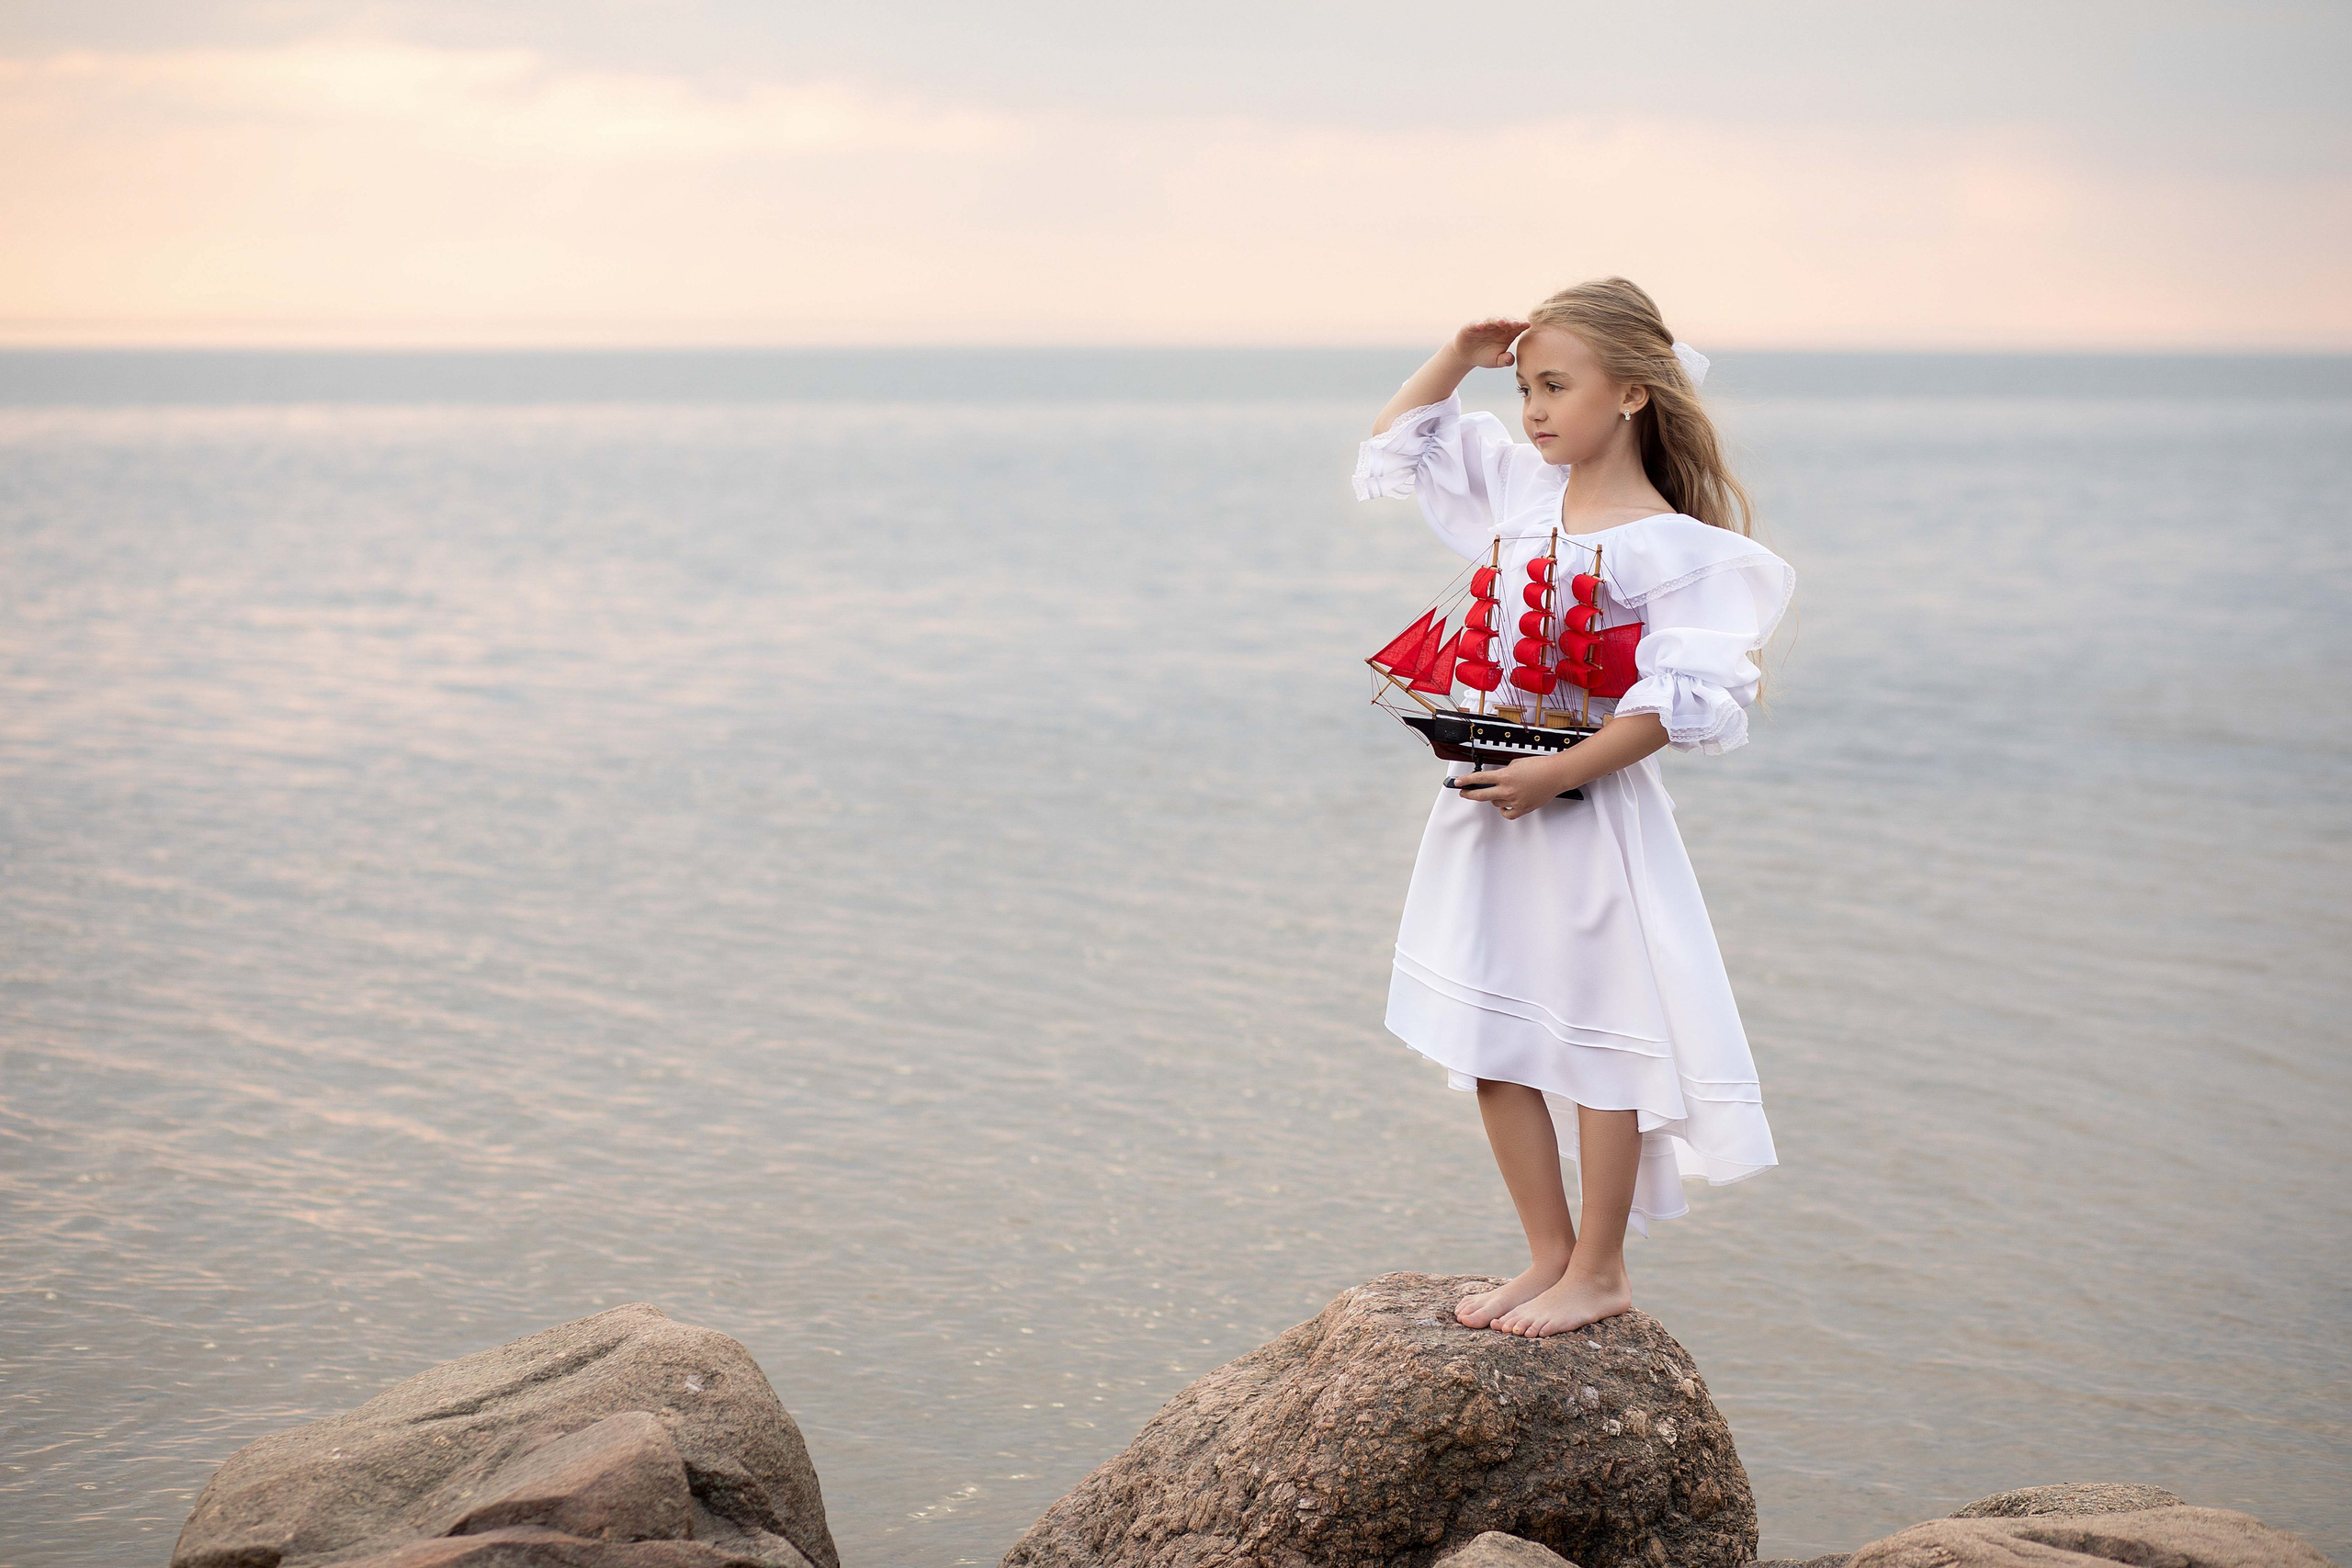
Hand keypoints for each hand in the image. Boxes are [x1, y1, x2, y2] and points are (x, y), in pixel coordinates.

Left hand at [1449, 753, 1577, 819]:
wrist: (1556, 775)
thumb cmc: (1539, 766)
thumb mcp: (1516, 763)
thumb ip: (1503, 772)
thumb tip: (1496, 779)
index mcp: (1504, 776)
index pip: (1479, 779)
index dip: (1466, 780)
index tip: (1458, 782)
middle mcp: (1507, 790)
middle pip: (1481, 795)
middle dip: (1470, 793)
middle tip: (1464, 792)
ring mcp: (1515, 801)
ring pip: (1496, 803)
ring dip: (1494, 798)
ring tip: (1499, 792)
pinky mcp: (1523, 808)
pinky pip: (1508, 814)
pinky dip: (1504, 810)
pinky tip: (1504, 806)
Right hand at [1451, 317, 1532, 369]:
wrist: (1467, 356)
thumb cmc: (1485, 357)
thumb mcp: (1496, 361)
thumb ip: (1505, 360)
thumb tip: (1510, 357)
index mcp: (1507, 334)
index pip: (1516, 327)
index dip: (1521, 325)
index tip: (1527, 325)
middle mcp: (1497, 327)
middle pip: (1506, 320)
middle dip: (1511, 321)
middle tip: (1516, 323)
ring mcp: (1485, 325)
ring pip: (1492, 319)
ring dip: (1497, 319)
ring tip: (1501, 322)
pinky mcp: (1472, 326)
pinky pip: (1475, 323)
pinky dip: (1478, 323)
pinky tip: (1481, 326)